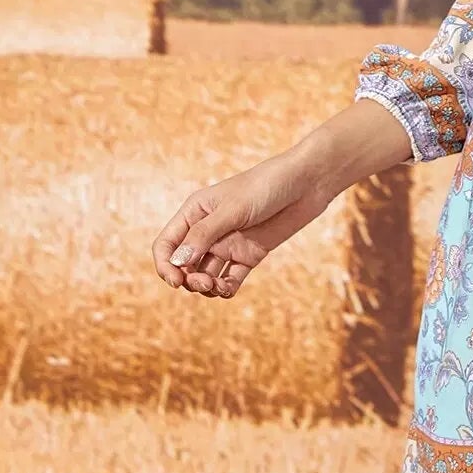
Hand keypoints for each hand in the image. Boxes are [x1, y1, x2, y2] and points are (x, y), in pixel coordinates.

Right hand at [150, 152, 332, 299]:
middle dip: (188, 279)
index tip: (175, 281)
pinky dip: (226, 288)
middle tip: (204, 283)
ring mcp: (229, 243)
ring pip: (206, 274)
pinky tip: (228, 289)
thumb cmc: (267, 185)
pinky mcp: (249, 254)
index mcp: (196, 212)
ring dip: (206, 286)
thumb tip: (177, 262)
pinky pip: (231, 278)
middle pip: (184, 264)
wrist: (307, 182)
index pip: (167, 244)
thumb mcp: (233, 209)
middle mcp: (208, 230)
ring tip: (217, 286)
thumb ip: (205, 235)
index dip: (165, 265)